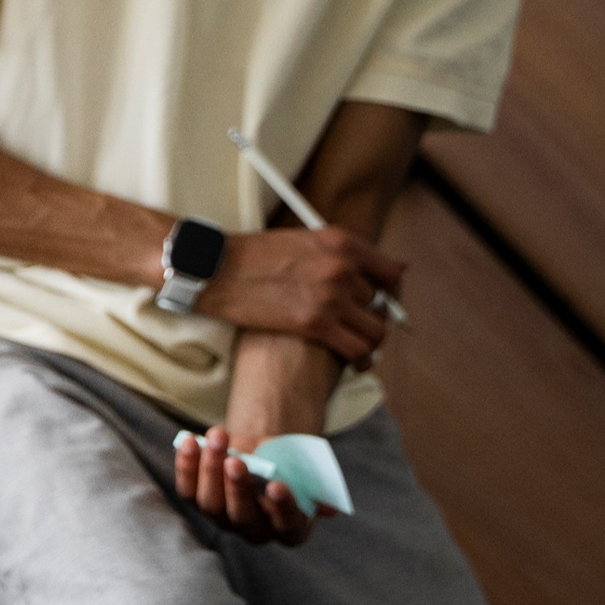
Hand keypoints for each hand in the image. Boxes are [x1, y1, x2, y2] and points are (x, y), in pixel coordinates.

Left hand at [173, 425, 319, 547]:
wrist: (262, 451)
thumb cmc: (288, 462)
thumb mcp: (302, 466)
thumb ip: (306, 479)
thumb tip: (322, 501)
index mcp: (291, 527)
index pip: (287, 525)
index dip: (282, 508)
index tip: (276, 486)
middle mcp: (256, 531)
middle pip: (242, 518)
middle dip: (238, 489)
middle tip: (236, 461)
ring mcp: (223, 519)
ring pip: (211, 504)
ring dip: (211, 469)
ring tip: (217, 439)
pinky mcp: (198, 502)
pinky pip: (188, 490)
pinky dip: (187, 465)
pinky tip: (189, 442)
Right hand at [197, 225, 402, 365]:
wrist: (213, 268)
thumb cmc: (251, 256)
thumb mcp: (302, 241)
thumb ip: (337, 254)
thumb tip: (376, 272)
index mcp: (341, 243)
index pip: (392, 272)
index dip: (390, 292)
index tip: (381, 303)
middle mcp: (342, 267)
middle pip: (382, 303)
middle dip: (371, 317)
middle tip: (356, 328)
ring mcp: (331, 296)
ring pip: (376, 329)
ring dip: (369, 341)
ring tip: (359, 347)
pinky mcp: (315, 324)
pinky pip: (357, 349)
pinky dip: (360, 359)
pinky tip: (354, 363)